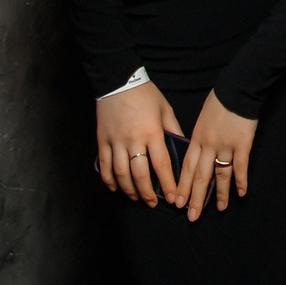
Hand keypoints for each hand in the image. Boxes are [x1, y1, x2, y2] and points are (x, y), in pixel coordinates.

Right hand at [95, 80, 182, 206]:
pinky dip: (109, 180)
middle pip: (140, 174)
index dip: (167, 184)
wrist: (118, 80)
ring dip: (129, 189)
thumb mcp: (165, 109)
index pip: (161, 164)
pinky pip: (104, 166)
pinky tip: (116, 188)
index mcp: (152, 132)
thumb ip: (173, 129)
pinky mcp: (102, 141)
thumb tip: (183, 148)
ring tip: (137, 197)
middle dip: (147, 193)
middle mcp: (133, 140)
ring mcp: (115, 142)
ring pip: (121, 174)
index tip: (173, 198)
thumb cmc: (146, 94)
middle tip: (153, 203)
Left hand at [177, 91, 257, 221]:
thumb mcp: (201, 118)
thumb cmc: (219, 100)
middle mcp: (209, 146)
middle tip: (191, 216)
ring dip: (219, 194)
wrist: (237, 89)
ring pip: (220, 175)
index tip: (177, 202)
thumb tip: (195, 150)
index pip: (187, 168)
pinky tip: (241, 193)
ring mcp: (225, 146)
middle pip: (200, 176)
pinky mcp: (242, 145)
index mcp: (197, 139)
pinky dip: (241, 181)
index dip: (182, 186)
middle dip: (195, 198)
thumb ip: (198, 136)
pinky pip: (240, 167)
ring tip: (220, 210)